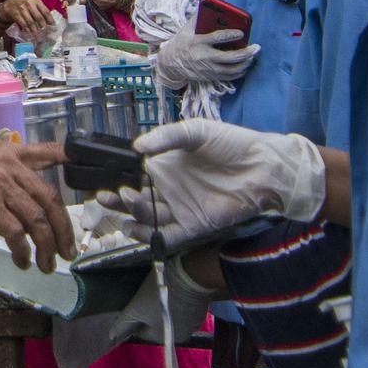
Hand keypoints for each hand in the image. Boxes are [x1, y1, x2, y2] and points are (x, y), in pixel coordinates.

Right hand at [0, 0, 54, 35]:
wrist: (10, 3)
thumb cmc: (26, 5)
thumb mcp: (34, 4)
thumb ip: (41, 10)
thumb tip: (50, 22)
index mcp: (36, 1)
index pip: (46, 12)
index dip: (50, 20)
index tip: (54, 27)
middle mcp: (29, 4)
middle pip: (39, 18)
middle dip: (43, 27)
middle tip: (46, 34)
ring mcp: (22, 9)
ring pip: (31, 22)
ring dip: (35, 31)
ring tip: (39, 37)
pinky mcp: (16, 14)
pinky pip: (23, 24)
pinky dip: (27, 31)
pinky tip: (30, 35)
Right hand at [0, 140, 76, 272]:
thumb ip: (6, 172)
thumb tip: (27, 196)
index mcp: (10, 152)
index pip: (49, 152)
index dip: (71, 159)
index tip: (88, 169)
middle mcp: (9, 165)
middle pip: (49, 199)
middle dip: (63, 229)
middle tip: (67, 251)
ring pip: (36, 218)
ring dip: (46, 247)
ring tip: (46, 265)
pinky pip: (15, 232)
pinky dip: (22, 251)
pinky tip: (22, 261)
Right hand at [96, 118, 324, 248]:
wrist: (263, 167)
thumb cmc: (232, 144)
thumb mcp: (197, 131)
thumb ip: (167, 136)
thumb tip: (137, 147)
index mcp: (166, 166)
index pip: (135, 175)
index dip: (119, 178)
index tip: (104, 177)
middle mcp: (169, 190)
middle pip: (137, 199)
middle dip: (119, 199)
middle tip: (105, 196)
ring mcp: (180, 209)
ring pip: (148, 217)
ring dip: (132, 213)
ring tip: (123, 202)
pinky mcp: (193, 226)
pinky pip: (166, 236)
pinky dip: (148, 237)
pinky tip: (133, 229)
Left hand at [111, 254, 219, 343]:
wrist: (190, 275)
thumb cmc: (159, 294)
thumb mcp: (136, 307)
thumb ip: (123, 323)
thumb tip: (112, 337)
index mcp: (163, 339)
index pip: (143, 331)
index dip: (137, 317)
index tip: (137, 302)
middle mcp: (180, 336)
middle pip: (158, 325)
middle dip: (151, 313)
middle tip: (147, 295)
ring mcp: (193, 324)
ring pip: (171, 317)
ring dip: (164, 308)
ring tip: (161, 291)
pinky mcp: (201, 311)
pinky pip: (184, 310)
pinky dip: (178, 303)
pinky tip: (174, 291)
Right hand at [153, 27, 259, 88]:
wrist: (170, 65)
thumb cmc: (181, 43)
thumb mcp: (186, 29)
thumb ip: (199, 18)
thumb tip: (213, 4)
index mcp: (198, 42)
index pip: (217, 38)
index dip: (231, 35)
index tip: (241, 32)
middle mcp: (204, 57)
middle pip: (230, 57)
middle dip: (246, 53)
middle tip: (256, 47)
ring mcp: (208, 69)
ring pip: (232, 70)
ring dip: (245, 63)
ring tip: (253, 56)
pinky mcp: (210, 77)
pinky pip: (229, 77)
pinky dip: (239, 72)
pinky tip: (245, 65)